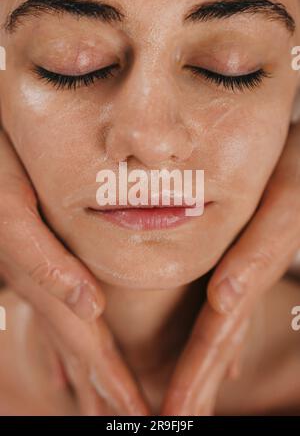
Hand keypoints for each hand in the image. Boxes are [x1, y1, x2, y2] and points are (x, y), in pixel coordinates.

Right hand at [0, 128, 148, 414]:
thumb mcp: (10, 209)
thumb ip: (45, 261)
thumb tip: (91, 307)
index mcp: (43, 280)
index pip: (86, 342)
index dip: (112, 380)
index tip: (138, 414)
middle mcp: (40, 288)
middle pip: (78, 350)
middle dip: (104, 388)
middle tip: (131, 419)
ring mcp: (34, 280)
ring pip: (67, 338)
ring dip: (88, 374)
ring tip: (105, 403)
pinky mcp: (32, 266)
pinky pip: (55, 315)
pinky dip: (68, 346)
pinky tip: (66, 366)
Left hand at [162, 123, 299, 414]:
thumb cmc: (299, 170)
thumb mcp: (287, 202)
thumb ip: (260, 253)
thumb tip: (223, 301)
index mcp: (252, 273)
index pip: (216, 335)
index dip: (194, 377)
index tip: (173, 417)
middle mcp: (248, 280)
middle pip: (216, 342)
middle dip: (193, 387)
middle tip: (167, 425)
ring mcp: (248, 274)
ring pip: (221, 330)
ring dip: (202, 371)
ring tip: (185, 406)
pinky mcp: (247, 260)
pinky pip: (228, 306)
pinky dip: (217, 339)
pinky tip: (215, 361)